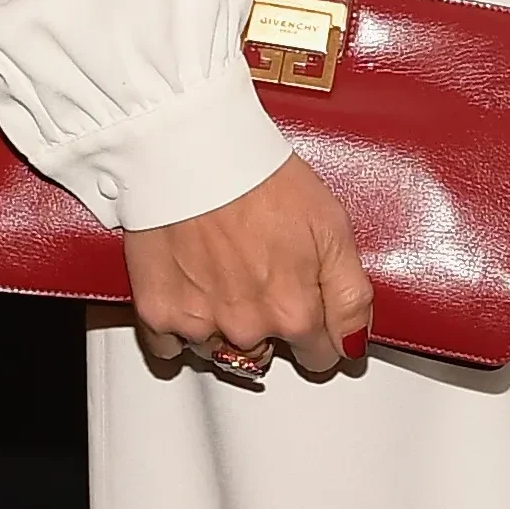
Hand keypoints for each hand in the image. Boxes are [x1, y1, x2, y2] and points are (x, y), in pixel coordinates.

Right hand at [124, 157, 371, 384]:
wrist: (192, 150)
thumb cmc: (260, 178)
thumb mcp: (333, 228)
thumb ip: (350, 297)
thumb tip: (353, 345)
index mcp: (294, 312)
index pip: (319, 357)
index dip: (318, 331)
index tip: (306, 307)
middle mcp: (247, 328)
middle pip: (268, 355)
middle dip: (270, 326)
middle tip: (260, 274)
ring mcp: (198, 325)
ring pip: (220, 352)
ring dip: (224, 327)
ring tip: (223, 274)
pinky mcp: (156, 313)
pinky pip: (169, 347)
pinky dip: (178, 328)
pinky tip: (189, 289)